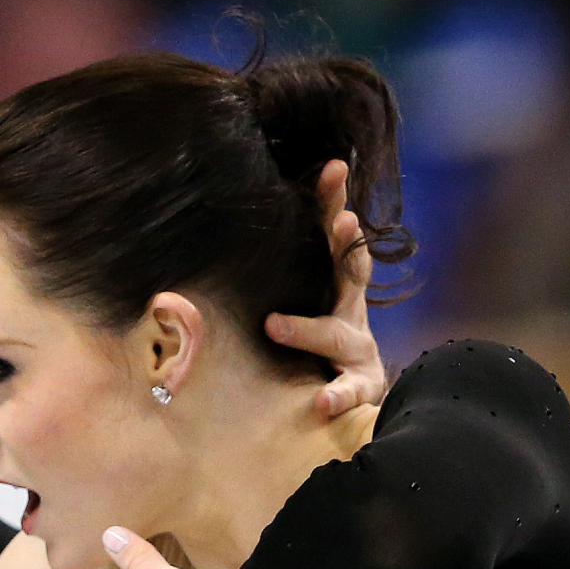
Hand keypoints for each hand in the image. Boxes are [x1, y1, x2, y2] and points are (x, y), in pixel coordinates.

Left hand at [265, 160, 386, 417]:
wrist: (353, 394)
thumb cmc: (314, 344)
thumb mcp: (300, 302)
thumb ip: (270, 276)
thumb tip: (208, 243)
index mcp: (335, 286)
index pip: (334, 238)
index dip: (334, 204)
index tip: (333, 167)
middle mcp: (350, 311)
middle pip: (351, 271)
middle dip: (347, 245)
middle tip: (343, 220)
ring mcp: (357, 348)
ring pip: (337, 335)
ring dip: (309, 330)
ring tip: (274, 326)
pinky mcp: (361, 386)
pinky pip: (350, 390)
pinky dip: (338, 395)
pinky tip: (322, 401)